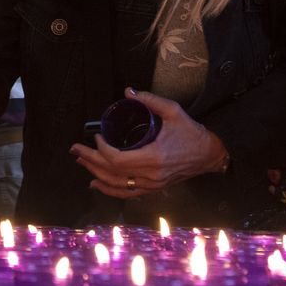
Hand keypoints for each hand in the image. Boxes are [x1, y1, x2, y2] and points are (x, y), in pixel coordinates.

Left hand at [69, 89, 226, 198]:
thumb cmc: (192, 133)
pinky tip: (96, 184)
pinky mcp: (153, 189)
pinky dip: (109, 190)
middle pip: (112, 172)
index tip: (96, 135)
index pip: (118, 159)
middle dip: (91, 160)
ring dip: (95, 174)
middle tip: (75, 149)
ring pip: (116, 185)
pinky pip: (127, 194)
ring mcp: (152, 185)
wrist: (210, 154)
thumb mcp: (173, 111)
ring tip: (81, 162)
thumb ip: (150, 100)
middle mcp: (151, 176)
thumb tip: (128, 91)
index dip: (102, 149)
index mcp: (154, 158)